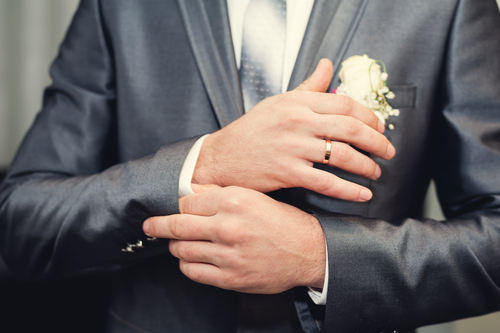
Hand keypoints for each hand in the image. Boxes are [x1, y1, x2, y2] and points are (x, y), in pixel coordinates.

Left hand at [143, 184, 325, 293]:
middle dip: (158, 226)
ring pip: (182, 250)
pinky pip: (193, 272)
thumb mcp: (255, 197)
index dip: (180, 206)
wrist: (309, 251)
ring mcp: (228, 254)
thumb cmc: (283, 221)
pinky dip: (186, 265)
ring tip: (179, 244)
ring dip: (176, 246)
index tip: (176, 209)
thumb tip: (190, 194)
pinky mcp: (231, 277)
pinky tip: (191, 260)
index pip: (187, 202)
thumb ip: (221, 195)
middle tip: (149, 226)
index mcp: (235, 200)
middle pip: (177, 225)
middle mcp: (229, 226)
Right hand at [192, 59, 395, 201]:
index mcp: (297, 102)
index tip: (380, 127)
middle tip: (389, 151)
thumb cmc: (251, 130)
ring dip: (366, 166)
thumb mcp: (279, 102)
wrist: (222, 158)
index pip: (344, 104)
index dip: (369, 116)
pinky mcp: (287, 172)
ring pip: (341, 155)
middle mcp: (297, 122)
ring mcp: (292, 147)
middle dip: (376, 141)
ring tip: (376, 172)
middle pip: (349, 128)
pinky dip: (348, 190)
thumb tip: (328, 65)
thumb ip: (308, 86)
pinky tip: (362, 194)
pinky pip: (326, 182)